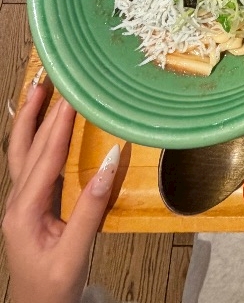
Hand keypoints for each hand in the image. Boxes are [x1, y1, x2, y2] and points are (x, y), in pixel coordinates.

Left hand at [3, 76, 119, 302]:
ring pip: (22, 152)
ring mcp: (20, 203)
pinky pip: (30, 162)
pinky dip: (36, 137)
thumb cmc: (53, 288)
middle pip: (26, 147)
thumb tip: (110, 163)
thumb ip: (90, 208)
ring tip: (39, 89)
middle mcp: (16, 202)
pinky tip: (44, 126)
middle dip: (38, 111)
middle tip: (50, 78)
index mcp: (24, 212)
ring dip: (31, 119)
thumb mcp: (74, 253)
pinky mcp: (28, 206)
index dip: (60, 125)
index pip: (45, 157)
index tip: (74, 95)